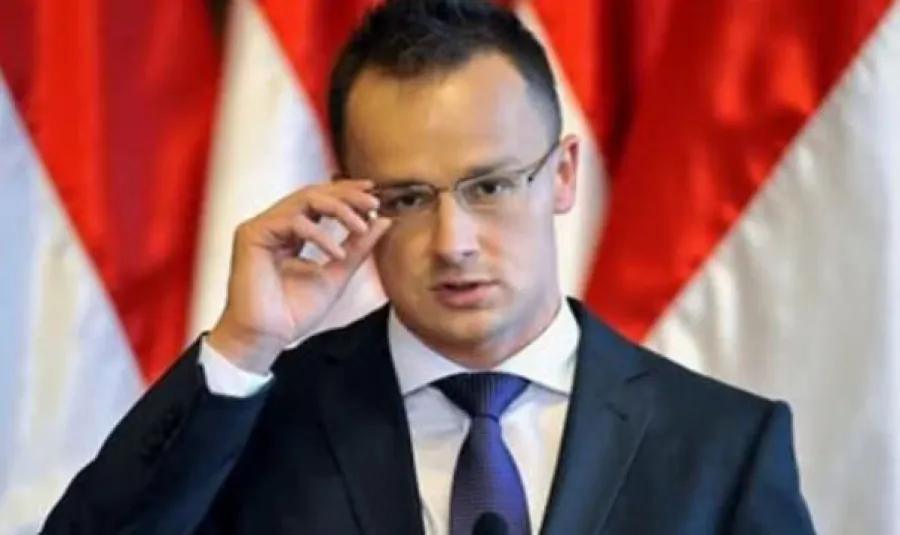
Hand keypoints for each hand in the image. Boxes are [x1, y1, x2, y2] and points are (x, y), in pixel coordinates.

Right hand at [207, 179, 390, 373]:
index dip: (346, 192)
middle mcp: (275, 224)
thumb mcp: (338, 273)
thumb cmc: (294, 312)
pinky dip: (320, 235)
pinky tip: (336, 254)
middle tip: (373, 203)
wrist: (269, 337)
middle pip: (314, 192)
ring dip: (339, 209)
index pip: (320, 200)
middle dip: (347, 195)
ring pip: (305, 199)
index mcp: (292, 231)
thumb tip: (382, 221)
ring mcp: (262, 227)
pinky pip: (293, 222)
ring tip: (361, 226)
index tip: (374, 193)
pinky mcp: (252, 234)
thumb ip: (358, 247)